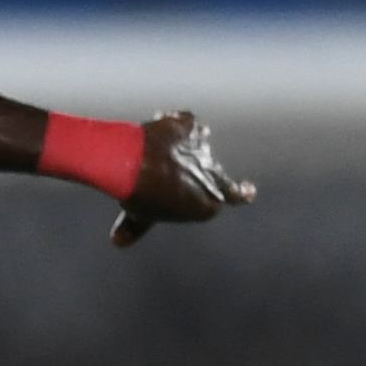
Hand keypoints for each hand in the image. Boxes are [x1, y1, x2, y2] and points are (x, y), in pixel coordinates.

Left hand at [112, 111, 253, 246]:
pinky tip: (160, 123)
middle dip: (225, 176)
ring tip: (165, 150)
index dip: (239, 194)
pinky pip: (189, 124)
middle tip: (241, 184)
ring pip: (202, 146)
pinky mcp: (191, 127)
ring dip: (188, 148)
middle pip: (221, 176)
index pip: (231, 198)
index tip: (247, 192)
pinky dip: (177, 125)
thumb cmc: (138, 195)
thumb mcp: (138, 215)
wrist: (133, 162)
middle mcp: (213, 175)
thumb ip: (134, 227)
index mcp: (209, 203)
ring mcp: (203, 149)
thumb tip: (118, 242)